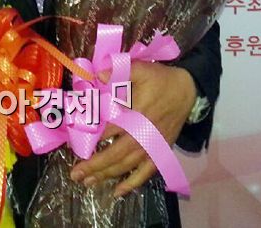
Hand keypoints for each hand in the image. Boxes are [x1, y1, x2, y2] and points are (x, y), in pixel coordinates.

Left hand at [70, 61, 196, 195]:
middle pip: (116, 154)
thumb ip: (119, 71)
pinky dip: (132, 183)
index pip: (110, 129)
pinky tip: (118, 192)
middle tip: (75, 173)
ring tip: (88, 182)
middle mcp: (144, 134)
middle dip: (94, 165)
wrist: (186, 89)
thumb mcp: (140, 68)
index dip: (92, 137)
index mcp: (137, 114)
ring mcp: (152, 145)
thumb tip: (98, 76)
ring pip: (127, 165)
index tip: (73, 144)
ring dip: (107, 175)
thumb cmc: (160, 79)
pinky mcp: (160, 151)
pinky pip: (146, 172)